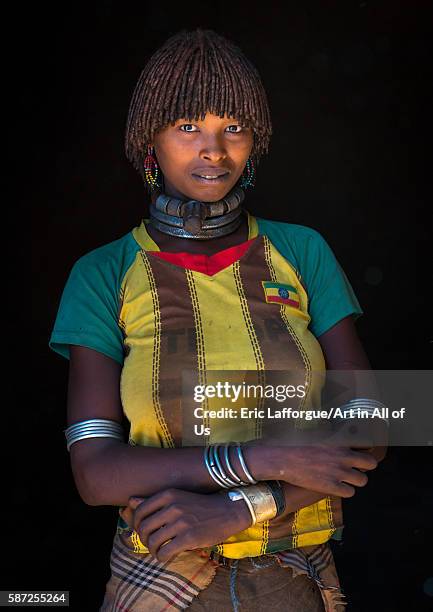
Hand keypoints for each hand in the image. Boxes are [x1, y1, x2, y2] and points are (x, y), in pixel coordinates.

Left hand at [119, 488, 251, 561]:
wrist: (227, 511)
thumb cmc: (199, 505)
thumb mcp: (176, 497)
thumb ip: (153, 501)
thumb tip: (130, 501)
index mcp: (167, 494)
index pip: (139, 511)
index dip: (137, 524)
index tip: (145, 530)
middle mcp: (172, 506)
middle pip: (143, 528)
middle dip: (144, 539)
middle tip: (151, 543)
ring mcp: (180, 522)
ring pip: (152, 541)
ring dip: (152, 550)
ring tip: (159, 550)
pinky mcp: (188, 537)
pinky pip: (164, 552)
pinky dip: (162, 557)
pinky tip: (167, 555)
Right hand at [245, 432, 378, 497]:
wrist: (281, 458)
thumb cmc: (295, 442)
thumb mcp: (314, 432)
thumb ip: (329, 432)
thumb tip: (333, 426)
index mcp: (339, 440)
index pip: (366, 443)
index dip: (364, 448)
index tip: (360, 450)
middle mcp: (343, 456)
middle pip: (371, 463)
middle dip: (366, 465)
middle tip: (356, 466)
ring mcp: (338, 472)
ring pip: (363, 480)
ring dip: (356, 479)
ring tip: (346, 478)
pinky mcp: (331, 486)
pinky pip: (350, 493)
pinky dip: (346, 490)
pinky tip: (338, 486)